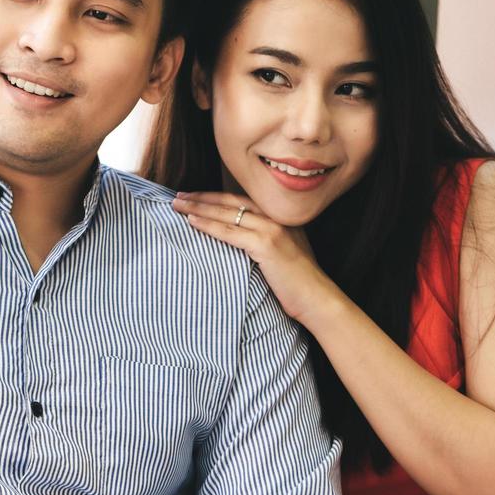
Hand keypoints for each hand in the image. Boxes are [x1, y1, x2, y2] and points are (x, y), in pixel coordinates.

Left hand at [171, 191, 340, 325]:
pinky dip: (208, 224)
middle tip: (177, 195)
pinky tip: (191, 221)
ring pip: (227, 213)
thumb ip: (262, 242)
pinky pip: (230, 231)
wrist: (318, 299)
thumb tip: (235, 242)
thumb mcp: (281, 254)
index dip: (214, 196)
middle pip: (230, 202)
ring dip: (198, 207)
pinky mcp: (266, 244)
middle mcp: (275, 217)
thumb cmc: (298, 283)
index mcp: (278, 217)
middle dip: (201, 197)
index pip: (239, 200)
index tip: (193, 196)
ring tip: (177, 204)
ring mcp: (272, 229)